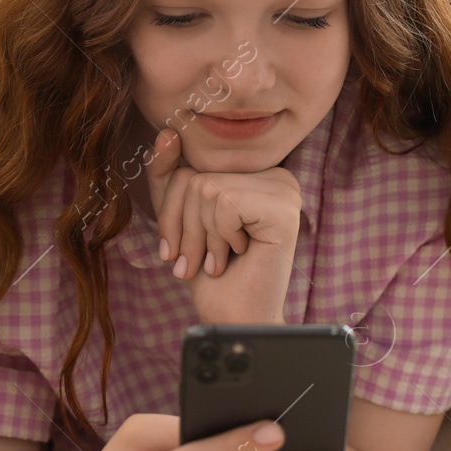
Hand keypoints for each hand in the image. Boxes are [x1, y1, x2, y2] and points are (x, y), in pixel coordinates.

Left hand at [144, 127, 302, 324]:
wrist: (232, 317)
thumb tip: (167, 133)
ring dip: (202, 236)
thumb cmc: (208, 271)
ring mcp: (283, 188)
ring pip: (206, 188)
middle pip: (195, 176)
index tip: (180, 247)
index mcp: (252, 171)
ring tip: (219, 259)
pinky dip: (220, 236)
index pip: (189, 165)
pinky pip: (224, 202)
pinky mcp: (284, 207)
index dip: (172, 210)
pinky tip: (239, 254)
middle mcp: (274, 173)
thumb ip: (168, 174)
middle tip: (198, 259)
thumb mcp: (178, 216)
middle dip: (184, 226)